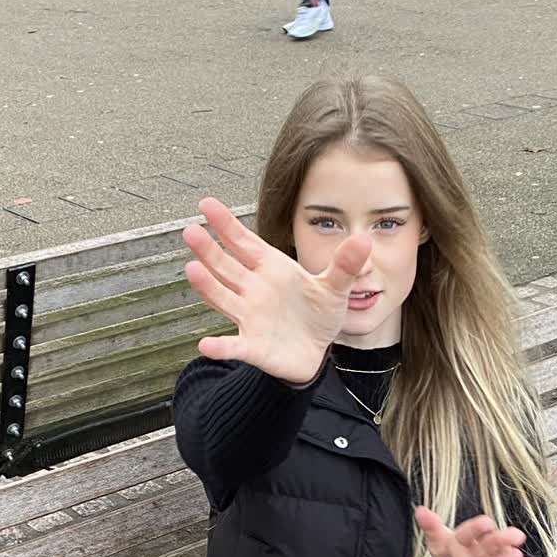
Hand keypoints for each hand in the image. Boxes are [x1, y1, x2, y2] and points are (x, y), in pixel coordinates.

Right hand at [184, 197, 369, 386]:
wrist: (316, 352)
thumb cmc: (319, 314)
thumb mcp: (336, 287)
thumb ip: (345, 264)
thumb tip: (365, 238)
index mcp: (271, 268)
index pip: (244, 242)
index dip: (226, 224)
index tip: (206, 204)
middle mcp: (253, 289)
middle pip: (226, 266)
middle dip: (208, 250)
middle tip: (191, 231)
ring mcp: (249, 316)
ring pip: (223, 298)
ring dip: (208, 287)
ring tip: (192, 270)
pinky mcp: (252, 345)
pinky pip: (233, 346)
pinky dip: (220, 347)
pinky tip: (206, 345)